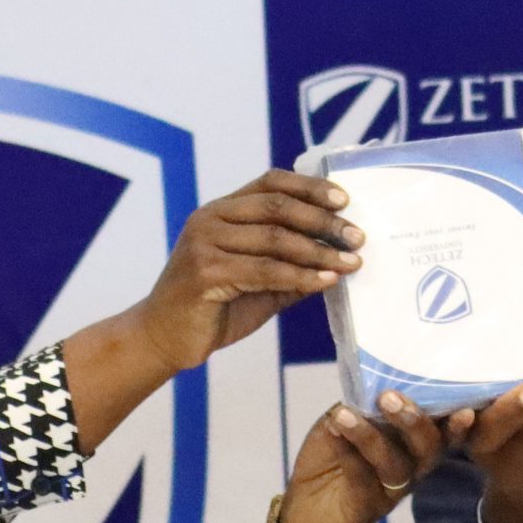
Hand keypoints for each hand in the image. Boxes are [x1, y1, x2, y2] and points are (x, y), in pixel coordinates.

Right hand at [129, 170, 363, 377]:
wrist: (164, 339)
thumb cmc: (214, 309)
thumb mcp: (259, 283)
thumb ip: (292, 265)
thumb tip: (341, 257)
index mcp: (221, 211)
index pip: (270, 183)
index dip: (310, 187)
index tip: (345, 200)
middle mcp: (209, 219)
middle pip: (277, 207)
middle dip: (323, 221)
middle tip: (358, 237)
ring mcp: (204, 243)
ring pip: (274, 239)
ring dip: (320, 251)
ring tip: (352, 262)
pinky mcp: (204, 272)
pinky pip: (264, 270)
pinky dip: (300, 275)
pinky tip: (326, 281)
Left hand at [273, 392, 447, 522]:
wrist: (302, 509)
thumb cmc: (329, 457)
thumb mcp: (344, 418)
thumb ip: (362, 402)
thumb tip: (372, 376)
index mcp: (413, 442)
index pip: (442, 429)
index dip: (457, 421)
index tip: (465, 408)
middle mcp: (412, 466)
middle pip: (429, 447)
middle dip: (414, 421)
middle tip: (389, 398)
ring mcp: (391, 489)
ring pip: (396, 464)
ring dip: (371, 436)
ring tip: (345, 415)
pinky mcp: (367, 507)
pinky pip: (363, 478)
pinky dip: (347, 452)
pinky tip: (332, 430)